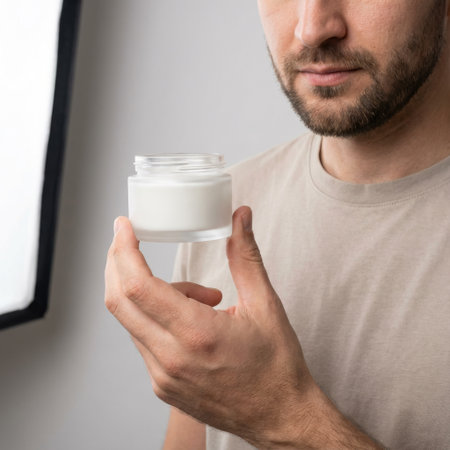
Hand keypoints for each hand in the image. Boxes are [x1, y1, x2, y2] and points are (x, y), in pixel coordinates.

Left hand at [104, 206, 318, 447]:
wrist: (280, 416)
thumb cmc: (276, 365)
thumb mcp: (265, 304)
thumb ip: (246, 256)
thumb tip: (240, 218)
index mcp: (197, 334)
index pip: (139, 286)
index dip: (124, 251)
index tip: (124, 227)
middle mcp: (171, 359)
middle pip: (119, 301)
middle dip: (118, 263)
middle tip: (129, 241)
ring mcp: (162, 376)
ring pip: (132, 319)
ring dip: (150, 293)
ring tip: (199, 296)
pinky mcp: (162, 386)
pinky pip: (143, 340)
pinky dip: (156, 316)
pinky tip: (189, 317)